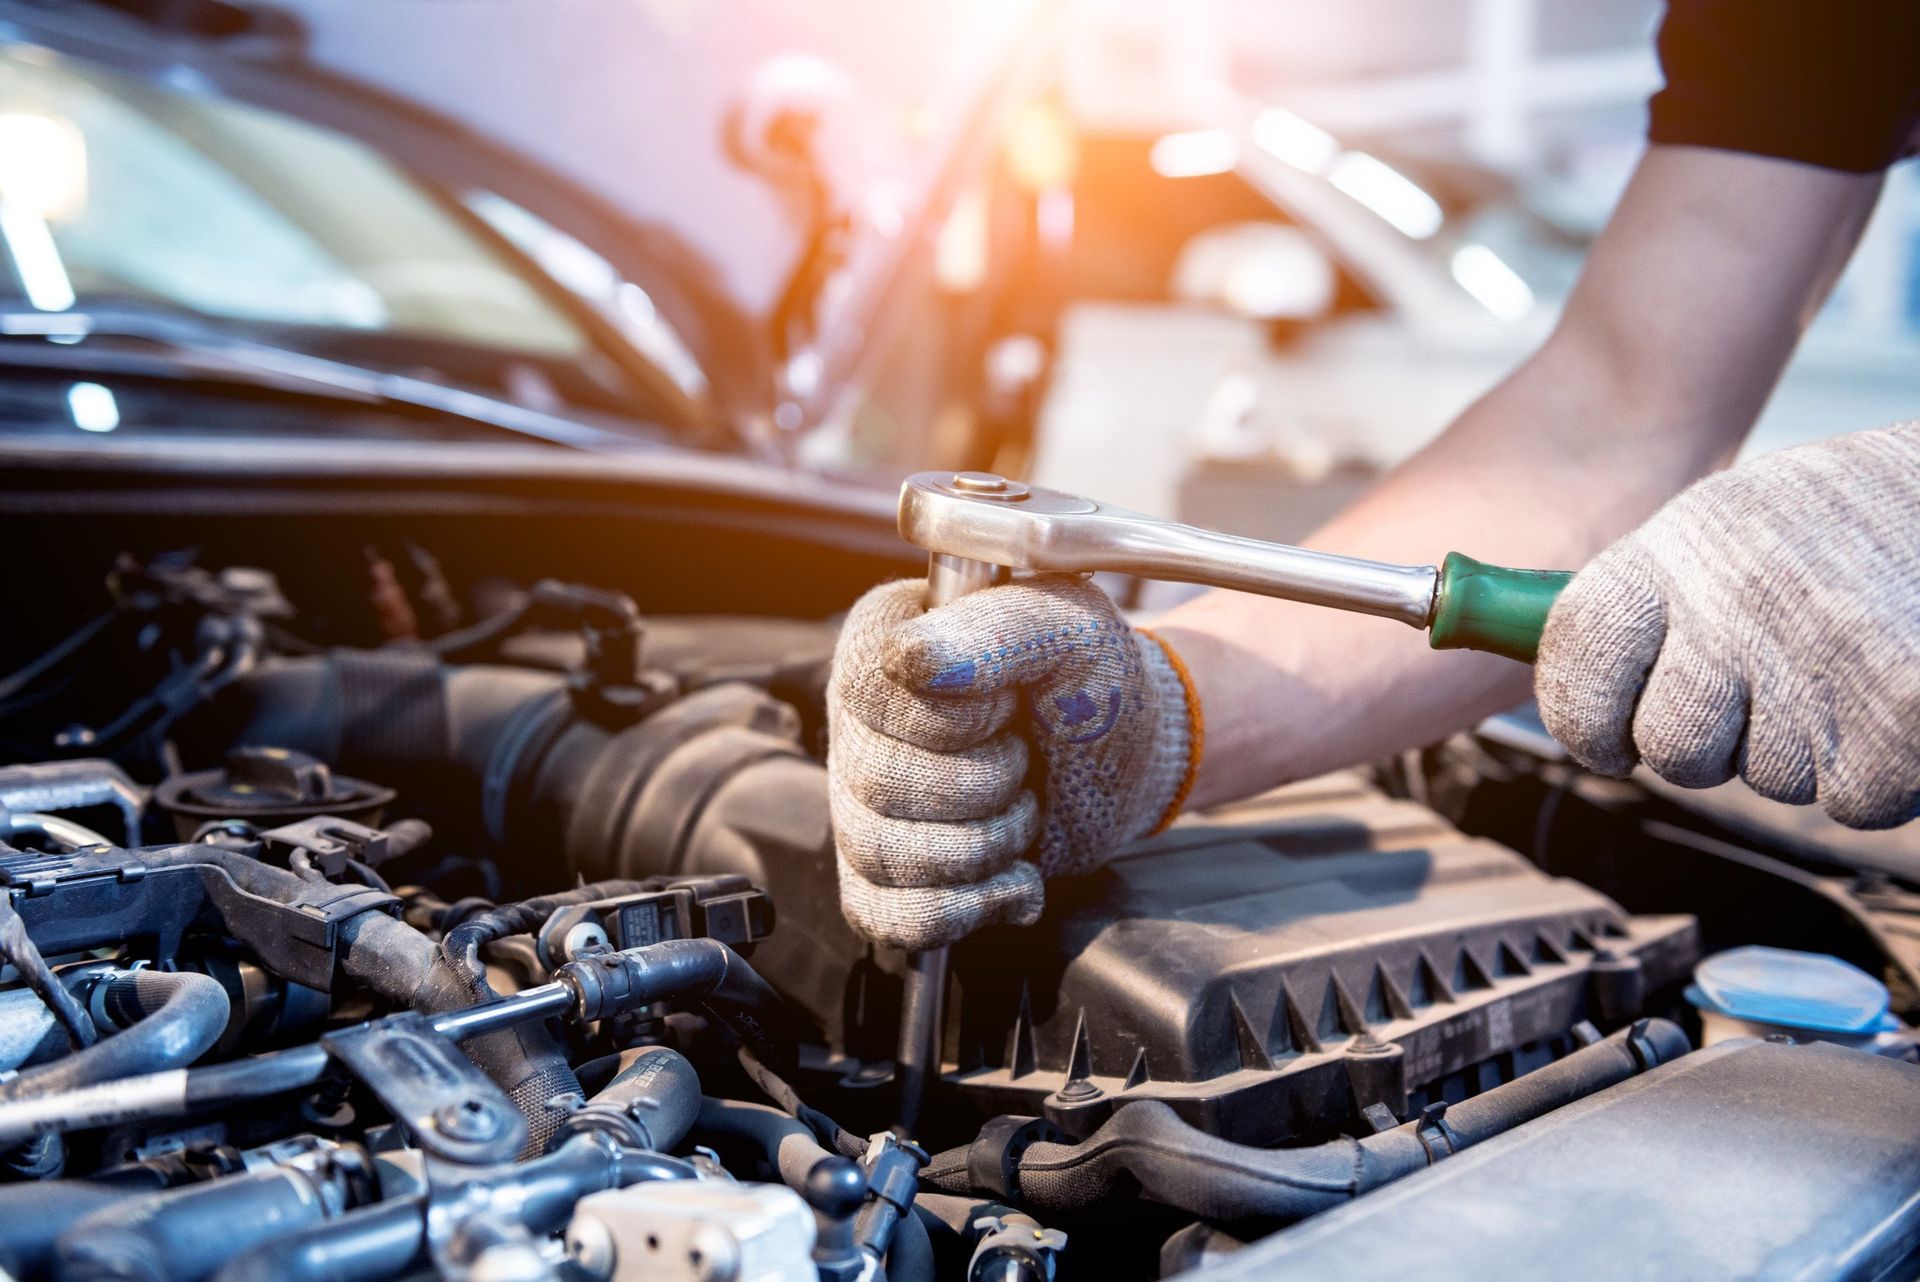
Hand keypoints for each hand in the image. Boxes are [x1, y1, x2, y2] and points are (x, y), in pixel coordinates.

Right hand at [827, 575, 1201, 949]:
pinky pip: (885, 913)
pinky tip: (1011, 880)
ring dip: (982, 848)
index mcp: (886, 639)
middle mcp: (859, 717)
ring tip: (1025, 815)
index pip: (872, 695)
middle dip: (983, 788)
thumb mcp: (1070, 633)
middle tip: (1026, 762)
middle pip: (878, 783)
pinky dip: (961, 909)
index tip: (1013, 704)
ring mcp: (863, 796)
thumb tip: (912, 661)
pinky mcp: (888, 868)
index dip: (958, 720)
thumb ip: (996, 630)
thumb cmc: (1096, 684)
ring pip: (882, 853)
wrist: (1129, 757)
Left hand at [1536, 422, 1919, 827]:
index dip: (1585, 718)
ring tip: (1847, 664)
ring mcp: (1813, 659)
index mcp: (1673, 551)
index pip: (1576, 660)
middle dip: (1714, 747)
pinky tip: (1890, 693)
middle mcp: (1730, 603)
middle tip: (1767, 689)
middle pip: (1672, 749)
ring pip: (1771, 780)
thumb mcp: (1722, 528)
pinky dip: (1883, 771)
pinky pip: (1857, 799)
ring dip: (1809, 750)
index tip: (1609, 737)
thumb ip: (1648, 606)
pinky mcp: (1896, 714)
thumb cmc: (1838, 521)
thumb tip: (1569, 693)